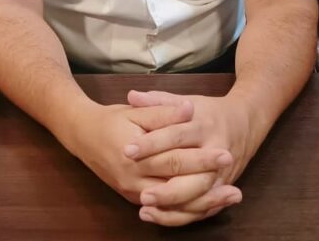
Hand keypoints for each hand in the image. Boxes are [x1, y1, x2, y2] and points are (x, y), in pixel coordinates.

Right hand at [68, 99, 227, 205]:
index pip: (175, 161)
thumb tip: (189, 108)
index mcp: (135, 157)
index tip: (225, 153)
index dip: (202, 159)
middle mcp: (135, 182)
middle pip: (178, 187)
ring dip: (204, 203)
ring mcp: (135, 194)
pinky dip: (189, 209)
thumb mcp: (135, 112)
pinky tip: (209, 204)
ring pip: (175, 206)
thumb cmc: (112, 120)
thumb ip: (163, 112)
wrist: (83, 136)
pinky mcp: (137, 198)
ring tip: (231, 196)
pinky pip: (167, 211)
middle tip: (235, 178)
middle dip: (209, 184)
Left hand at [124, 89, 252, 225]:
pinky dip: (182, 216)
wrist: (245, 124)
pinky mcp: (222, 188)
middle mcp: (215, 151)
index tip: (128, 150)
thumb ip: (158, 100)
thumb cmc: (208, 112)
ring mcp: (221, 174)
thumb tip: (131, 95)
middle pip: (191, 173)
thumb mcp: (186, 100)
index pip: (175, 136)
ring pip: (198, 196)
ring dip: (172, 207)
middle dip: (166, 187)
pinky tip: (159, 216)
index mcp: (203, 125)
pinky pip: (203, 209)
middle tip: (141, 195)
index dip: (152, 143)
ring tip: (145, 210)